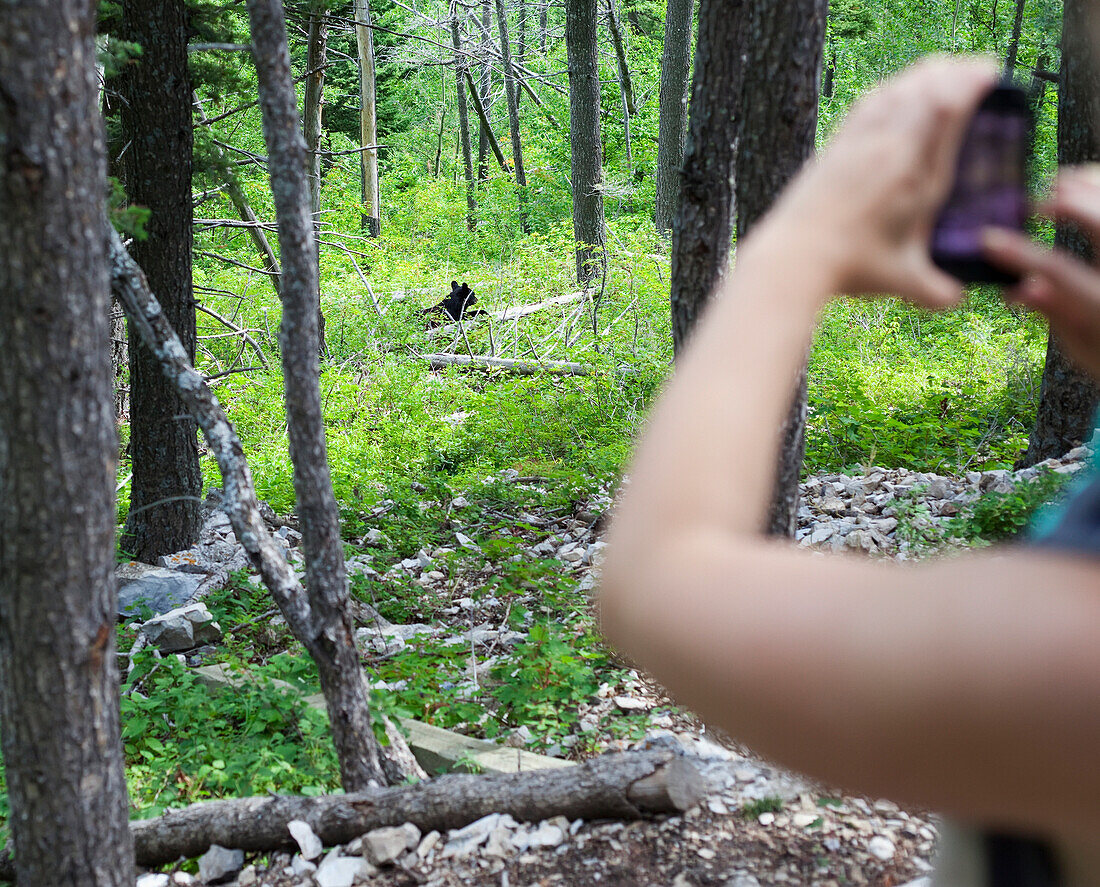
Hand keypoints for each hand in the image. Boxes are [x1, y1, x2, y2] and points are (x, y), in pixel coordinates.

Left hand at [757, 56, 997, 307]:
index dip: (971, 84)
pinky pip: (868, 104)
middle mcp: (891, 150)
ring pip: (898, 91)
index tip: (989, 74)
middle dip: (956, 73)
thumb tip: (956, 300)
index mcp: (919, 176)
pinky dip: (889, 90)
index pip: (950, 110)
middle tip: (974, 72)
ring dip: (923, 76)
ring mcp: (860, 144)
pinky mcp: (835, 147)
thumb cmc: (849, 268)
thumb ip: (934, 289)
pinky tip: (894, 89)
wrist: (795, 258)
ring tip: (942, 72)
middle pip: (928, 90)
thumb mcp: (901, 281)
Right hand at [982, 166, 1099, 379]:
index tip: (988, 241)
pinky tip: (1078, 182)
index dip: (1021, 254)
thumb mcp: (1080, 345)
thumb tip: (1019, 288)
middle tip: (1034, 203)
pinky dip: (1095, 187)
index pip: (1060, 272)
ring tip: (1058, 182)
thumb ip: (1056, 312)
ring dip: (1087, 188)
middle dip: (1069, 205)